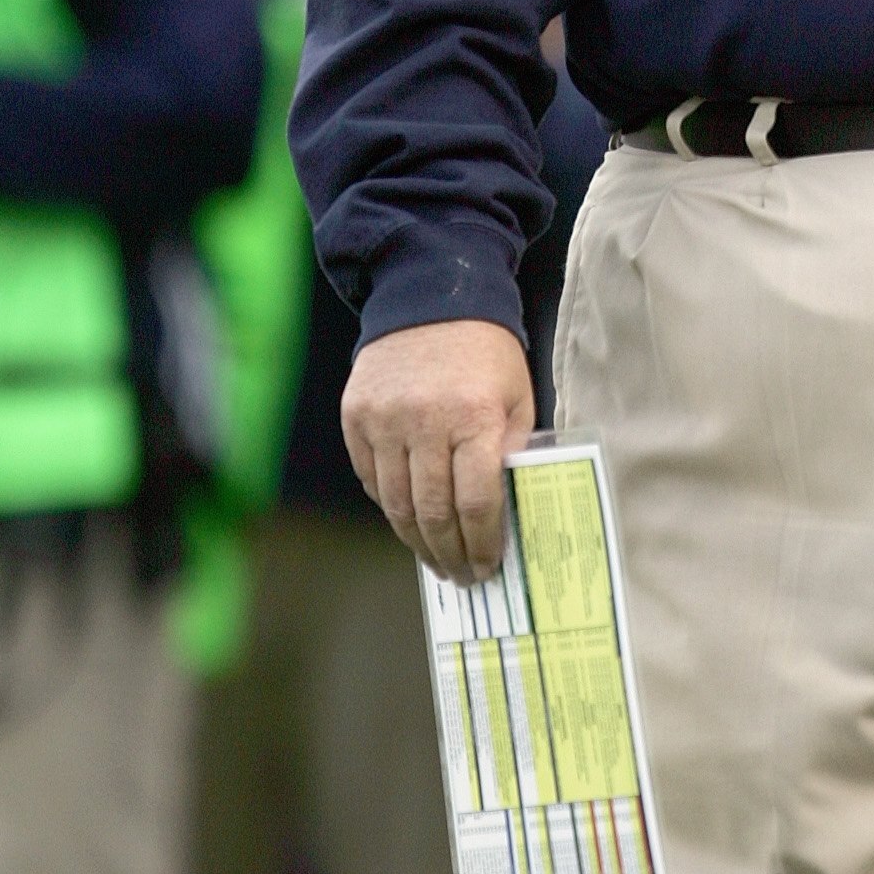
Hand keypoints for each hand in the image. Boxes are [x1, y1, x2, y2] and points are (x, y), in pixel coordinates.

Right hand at [341, 319, 534, 582]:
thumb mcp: (517, 398)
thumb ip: (510, 453)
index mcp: (475, 417)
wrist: (430, 297)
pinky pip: (371, 478)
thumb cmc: (485, 354)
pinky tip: (408, 521)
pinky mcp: (356, 416)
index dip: (481, 543)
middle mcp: (425, 420)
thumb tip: (505, 515)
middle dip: (448, 553)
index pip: (476, 502)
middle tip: (461, 575)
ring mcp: (384, 419)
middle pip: (432, 511)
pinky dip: (390, 505)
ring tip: (435, 559)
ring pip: (396, 502)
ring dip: (416, 540)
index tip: (487, 566)